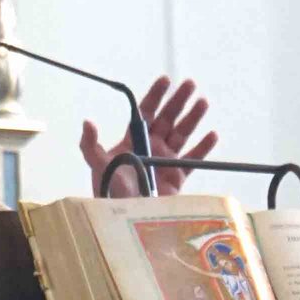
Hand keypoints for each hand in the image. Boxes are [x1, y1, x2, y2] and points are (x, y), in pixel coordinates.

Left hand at [78, 75, 218, 197]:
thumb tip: (88, 122)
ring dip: (193, 117)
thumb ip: (90, 145)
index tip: (166, 81)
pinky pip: (194, 160)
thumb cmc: (109, 193)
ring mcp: (165, 162)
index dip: (155, 96)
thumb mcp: (98, 166)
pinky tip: (212, 135)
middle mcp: (151, 147)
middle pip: (167, 118)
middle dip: (178, 101)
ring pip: (182, 134)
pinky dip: (204, 148)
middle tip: (190, 84)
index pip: (145, 113)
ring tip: (203, 102)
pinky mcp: (177, 177)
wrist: (126, 218)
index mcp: (133, 141)